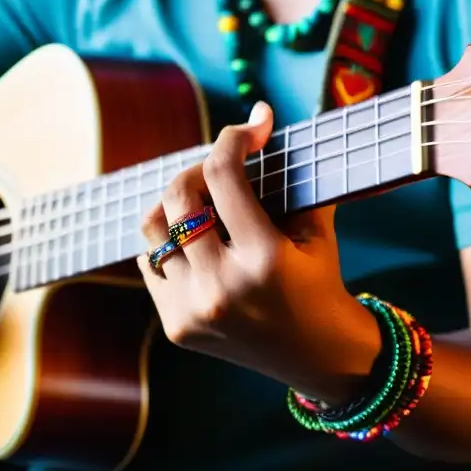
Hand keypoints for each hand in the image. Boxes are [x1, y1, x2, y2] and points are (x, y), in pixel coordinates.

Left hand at [136, 102, 379, 402]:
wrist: (319, 356)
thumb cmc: (320, 283)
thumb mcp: (315, 231)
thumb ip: (290, 176)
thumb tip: (260, 114)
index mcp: (263, 258)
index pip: (225, 176)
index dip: (233, 139)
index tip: (248, 128)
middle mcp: (222, 286)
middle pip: (178, 197)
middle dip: (198, 170)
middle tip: (218, 171)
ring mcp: (193, 309)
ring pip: (153, 229)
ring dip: (174, 207)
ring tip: (199, 206)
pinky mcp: (176, 326)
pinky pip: (150, 264)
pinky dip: (167, 245)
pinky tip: (193, 245)